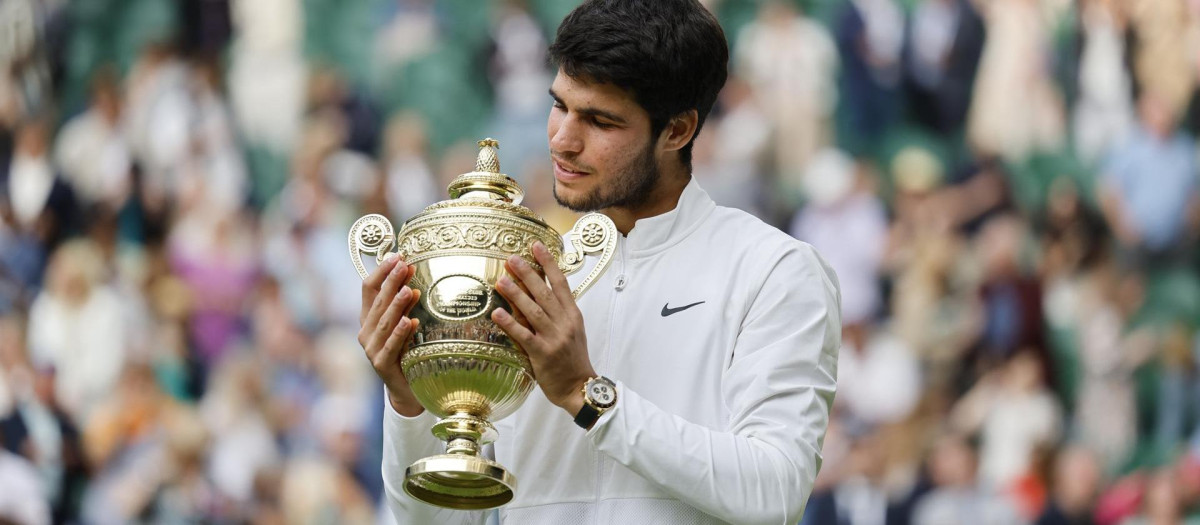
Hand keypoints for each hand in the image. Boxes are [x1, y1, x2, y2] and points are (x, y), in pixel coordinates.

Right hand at [358, 255, 423, 415]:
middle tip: (404, 265)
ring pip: (383, 323)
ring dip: (396, 305)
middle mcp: (366, 331)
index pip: (368, 288)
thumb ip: (405, 303)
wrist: (408, 389)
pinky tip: (410, 322)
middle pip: (377, 302)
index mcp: (369, 317)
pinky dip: (400, 334)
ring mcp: (372, 349)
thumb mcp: (405, 324)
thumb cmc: (408, 352)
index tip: (397, 255)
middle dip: (391, 282)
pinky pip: (391, 347)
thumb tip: (413, 274)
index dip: (381, 271)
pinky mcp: (382, 365)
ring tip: (409, 290)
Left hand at [491, 241, 594, 415]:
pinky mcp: (542, 354)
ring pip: (533, 311)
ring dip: (516, 294)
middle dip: (528, 274)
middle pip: (544, 293)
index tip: (537, 246)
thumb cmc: (573, 359)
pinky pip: (524, 336)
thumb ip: (559, 311)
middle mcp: (564, 323)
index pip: (560, 283)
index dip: (548, 263)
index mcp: (572, 315)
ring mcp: (554, 338)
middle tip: (512, 258)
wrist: (579, 387)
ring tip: (501, 281)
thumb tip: (540, 291)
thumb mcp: (573, 330)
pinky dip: (510, 323)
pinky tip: (497, 313)